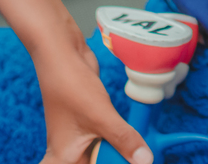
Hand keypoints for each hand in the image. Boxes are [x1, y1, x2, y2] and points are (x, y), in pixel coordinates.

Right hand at [32, 35, 152, 163]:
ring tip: (136, 149)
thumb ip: (124, 140)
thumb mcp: (102, 116)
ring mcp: (80, 139)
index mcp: (62, 159)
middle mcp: (68, 153)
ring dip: (120, 152)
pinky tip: (133, 139)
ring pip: (103, 156)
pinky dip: (120, 141)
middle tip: (135, 156)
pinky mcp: (91, 125)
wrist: (63, 54)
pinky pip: (107, 141)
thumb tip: (145, 160)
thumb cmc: (70, 85)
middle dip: (115, 160)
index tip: (126, 161)